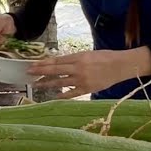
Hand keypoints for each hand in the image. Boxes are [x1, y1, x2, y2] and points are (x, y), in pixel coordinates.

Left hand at [27, 49, 150, 99]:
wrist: (121, 66)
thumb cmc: (105, 57)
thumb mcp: (88, 54)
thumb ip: (74, 59)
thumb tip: (58, 63)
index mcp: (78, 57)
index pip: (56, 60)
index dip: (43, 63)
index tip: (33, 64)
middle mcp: (78, 68)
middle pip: (55, 70)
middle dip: (40, 71)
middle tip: (28, 72)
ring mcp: (82, 79)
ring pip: (60, 82)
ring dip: (47, 83)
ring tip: (37, 84)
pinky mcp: (87, 89)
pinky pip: (71, 93)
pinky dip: (62, 95)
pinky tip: (54, 96)